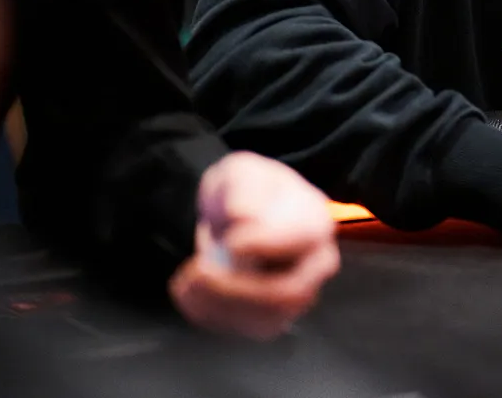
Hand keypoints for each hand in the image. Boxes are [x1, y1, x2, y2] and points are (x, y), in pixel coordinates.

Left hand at [169, 151, 340, 340]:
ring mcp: (296, 296)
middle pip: (289, 293)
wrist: (236, 218)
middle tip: (197, 271)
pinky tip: (188, 292)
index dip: (265, 244)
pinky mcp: (271, 317)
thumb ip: (244, 187)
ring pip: (265, 319)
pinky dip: (209, 315)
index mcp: (315, 222)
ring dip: (218, 306)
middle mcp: (316, 265)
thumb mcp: (241, 172)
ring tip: (185, 281)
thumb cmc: (245, 191)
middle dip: (237, 289)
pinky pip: (243, 329)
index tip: (230, 240)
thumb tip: (242, 214)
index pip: (302, 240)